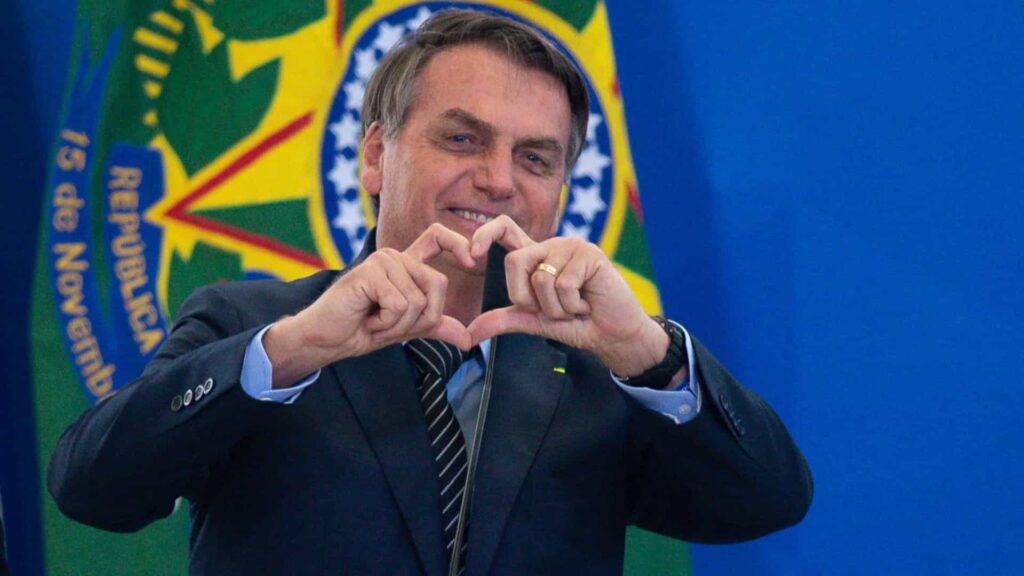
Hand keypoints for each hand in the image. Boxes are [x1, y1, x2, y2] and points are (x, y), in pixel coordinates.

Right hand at [265, 224, 474, 386]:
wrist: (327, 340)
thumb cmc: (361, 329)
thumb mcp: (406, 328)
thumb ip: (435, 326)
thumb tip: (468, 339)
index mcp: (406, 264)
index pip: (437, 238)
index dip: (459, 244)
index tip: (473, 261)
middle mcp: (395, 257)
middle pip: (437, 283)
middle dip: (421, 318)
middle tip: (390, 323)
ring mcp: (382, 261)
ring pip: (418, 300)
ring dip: (398, 324)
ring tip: (374, 320)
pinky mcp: (369, 272)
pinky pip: (400, 305)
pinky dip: (386, 323)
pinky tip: (366, 318)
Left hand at [467, 216, 668, 376]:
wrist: (613, 337)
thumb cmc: (576, 324)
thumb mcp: (534, 322)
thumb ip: (503, 320)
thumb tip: (470, 332)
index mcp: (535, 257)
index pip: (504, 229)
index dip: (483, 234)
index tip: (470, 255)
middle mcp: (551, 247)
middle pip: (515, 262)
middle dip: (527, 299)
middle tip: (552, 309)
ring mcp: (572, 247)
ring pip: (541, 279)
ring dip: (555, 308)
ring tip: (574, 306)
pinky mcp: (590, 255)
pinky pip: (563, 284)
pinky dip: (572, 305)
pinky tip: (587, 303)